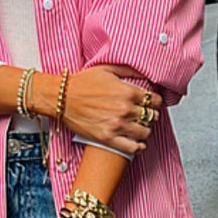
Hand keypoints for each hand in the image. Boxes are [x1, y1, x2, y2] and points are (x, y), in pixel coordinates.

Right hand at [43, 66, 160, 152]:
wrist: (61, 98)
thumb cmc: (81, 83)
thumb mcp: (107, 69)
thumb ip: (129, 70)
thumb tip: (146, 73)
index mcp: (128, 91)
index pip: (155, 100)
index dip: (155, 102)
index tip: (152, 104)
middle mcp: (125, 109)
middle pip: (152, 116)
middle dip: (150, 115)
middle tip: (145, 115)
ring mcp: (117, 125)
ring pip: (145, 132)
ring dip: (145, 130)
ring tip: (139, 127)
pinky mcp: (108, 138)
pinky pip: (133, 148)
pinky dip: (139, 146)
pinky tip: (138, 143)